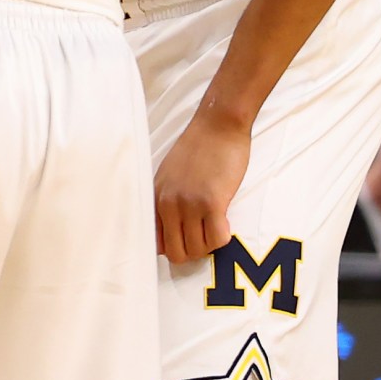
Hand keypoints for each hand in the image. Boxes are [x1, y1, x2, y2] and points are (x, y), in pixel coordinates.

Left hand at [153, 110, 251, 263]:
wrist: (217, 126)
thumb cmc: (198, 149)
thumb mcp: (169, 175)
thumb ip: (166, 201)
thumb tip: (169, 232)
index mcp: (155, 197)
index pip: (155, 243)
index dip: (175, 247)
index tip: (188, 240)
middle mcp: (168, 203)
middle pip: (176, 253)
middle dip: (193, 252)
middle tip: (206, 235)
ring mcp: (189, 204)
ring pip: (197, 250)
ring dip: (210, 244)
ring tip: (216, 225)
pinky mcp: (212, 202)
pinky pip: (217, 239)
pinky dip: (223, 238)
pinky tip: (225, 221)